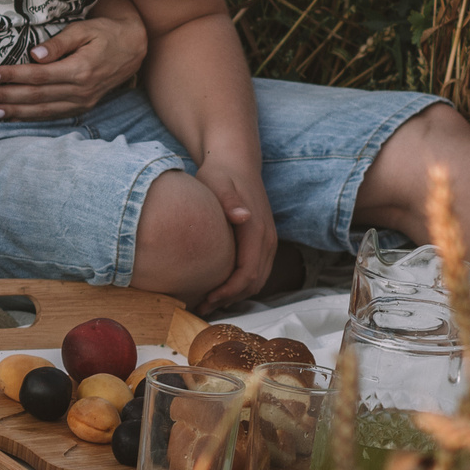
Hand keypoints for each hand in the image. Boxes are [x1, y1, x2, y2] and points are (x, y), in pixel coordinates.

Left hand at [0, 15, 146, 120]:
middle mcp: (81, 90)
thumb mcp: (84, 29)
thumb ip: (59, 43)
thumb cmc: (105, 34)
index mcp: (80, 70)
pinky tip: (13, 117)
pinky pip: (53, 115)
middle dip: (5, 97)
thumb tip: (35, 55)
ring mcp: (82, 102)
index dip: (12, 76)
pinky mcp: (82, 107)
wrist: (134, 48)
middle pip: (36, 96)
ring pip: (43, 110)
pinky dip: (31, 117)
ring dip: (15, 112)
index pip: (38, 76)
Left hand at [193, 156, 275, 309]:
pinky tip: (217, 286)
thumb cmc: (220, 173)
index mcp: (256, 230)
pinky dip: (240, 284)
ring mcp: (267, 240)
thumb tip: (244, 217)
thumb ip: (229, 201)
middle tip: (201, 307)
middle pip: (254, 282)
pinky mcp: (262, 241)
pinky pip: (256, 270)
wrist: (235, 161)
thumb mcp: (218, 183)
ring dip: (236, 295)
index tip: (206, 299)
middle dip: (230, 299)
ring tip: (207, 302)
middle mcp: (267, 239)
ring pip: (257, 279)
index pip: (248, 273)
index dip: (228, 291)